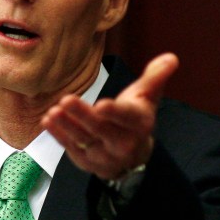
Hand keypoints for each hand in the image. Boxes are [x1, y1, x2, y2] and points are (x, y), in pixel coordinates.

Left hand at [42, 53, 178, 180]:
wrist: (132, 157)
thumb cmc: (135, 119)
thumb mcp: (147, 98)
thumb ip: (155, 77)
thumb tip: (171, 57)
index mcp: (139, 124)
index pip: (127, 118)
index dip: (115, 112)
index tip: (102, 104)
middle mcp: (123, 143)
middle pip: (101, 129)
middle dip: (84, 116)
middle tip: (67, 100)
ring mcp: (104, 155)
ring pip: (84, 139)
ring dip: (67, 126)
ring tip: (54, 111)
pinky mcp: (86, 161)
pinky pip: (71, 148)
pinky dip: (59, 135)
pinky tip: (48, 121)